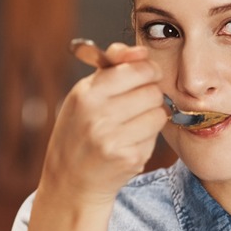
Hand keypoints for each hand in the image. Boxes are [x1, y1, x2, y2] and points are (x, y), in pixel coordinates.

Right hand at [38, 43, 167, 206]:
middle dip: (150, 95)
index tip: (148, 75)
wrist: (71, 180)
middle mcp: (98, 116)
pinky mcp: (129, 159)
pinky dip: (148, 138)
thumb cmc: (79, 131)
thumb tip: (141, 51)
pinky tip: (129, 143)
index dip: (149, 70)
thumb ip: (112, 68)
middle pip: (152, 92)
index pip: (136, 70)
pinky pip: (155, 137)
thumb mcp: (85, 94)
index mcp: (86, 94)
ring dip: (152, 118)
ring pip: (159, 114)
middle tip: (138, 104)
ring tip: (132, 124)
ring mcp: (113, 140)